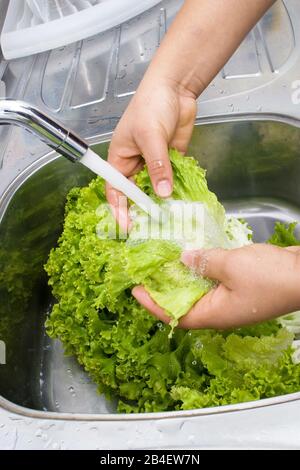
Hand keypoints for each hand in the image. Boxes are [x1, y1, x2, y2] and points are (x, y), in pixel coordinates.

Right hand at [106, 79, 196, 229]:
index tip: (126, 226)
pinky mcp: (172, 162)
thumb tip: (163, 194)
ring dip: (162, 202)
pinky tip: (183, 202)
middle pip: (137, 194)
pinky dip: (177, 191)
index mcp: (121, 158)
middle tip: (152, 227)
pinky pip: (173, 181)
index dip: (119, 209)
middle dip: (143, 210)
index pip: (116, 189)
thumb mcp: (150, 136)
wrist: (176, 88)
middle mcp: (136, 165)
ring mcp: (155, 164)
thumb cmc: (151, 105)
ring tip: (170, 219)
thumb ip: (157, 166)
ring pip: (156, 190)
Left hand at [132, 244, 299, 328]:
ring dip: (182, 278)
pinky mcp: (240, 287)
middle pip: (184, 304)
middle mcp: (220, 311)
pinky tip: (194, 256)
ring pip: (199, 291)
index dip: (153, 305)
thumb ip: (204, 262)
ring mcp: (231, 299)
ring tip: (165, 262)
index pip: (175, 315)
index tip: (135, 291)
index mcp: (215, 314)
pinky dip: (201, 270)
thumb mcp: (231, 266)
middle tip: (147, 273)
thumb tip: (183, 259)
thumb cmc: (270, 277)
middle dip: (164, 290)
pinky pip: (213, 281)